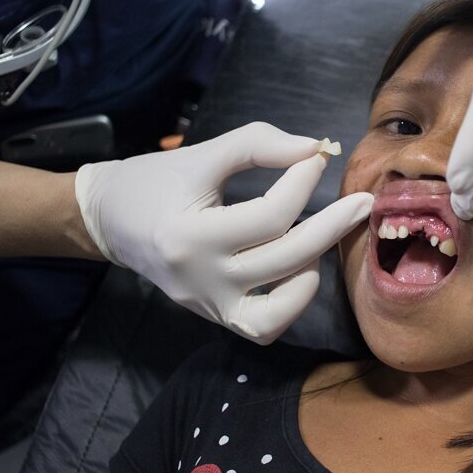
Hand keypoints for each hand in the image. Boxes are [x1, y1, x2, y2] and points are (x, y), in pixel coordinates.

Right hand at [75, 122, 372, 343]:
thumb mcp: (202, 155)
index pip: (269, 216)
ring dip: (311, 270)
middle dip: (332, 227)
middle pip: (286, 259)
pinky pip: (265, 327)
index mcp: (190, 235)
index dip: (303, 184)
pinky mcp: (216, 316)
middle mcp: (200, 279)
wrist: (109, 221)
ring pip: (280, 308)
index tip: (317, 158)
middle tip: (363, 203)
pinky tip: (299, 271)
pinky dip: (291, 303)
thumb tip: (314, 149)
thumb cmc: (155, 181)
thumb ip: (256, 145)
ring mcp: (208, 306)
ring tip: (318, 239)